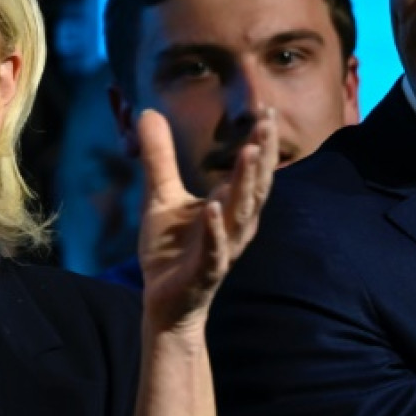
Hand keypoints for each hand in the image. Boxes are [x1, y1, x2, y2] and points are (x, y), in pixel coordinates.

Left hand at [136, 107, 277, 337]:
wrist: (164, 303)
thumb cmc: (171, 251)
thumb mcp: (161, 196)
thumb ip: (159, 156)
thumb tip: (148, 111)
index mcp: (230, 207)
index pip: (252, 171)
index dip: (261, 143)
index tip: (267, 112)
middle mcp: (235, 225)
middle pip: (255, 186)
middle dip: (262, 155)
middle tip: (267, 122)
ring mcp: (223, 248)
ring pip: (240, 213)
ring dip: (245, 183)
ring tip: (249, 153)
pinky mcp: (205, 271)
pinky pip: (214, 249)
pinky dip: (214, 229)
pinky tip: (211, 208)